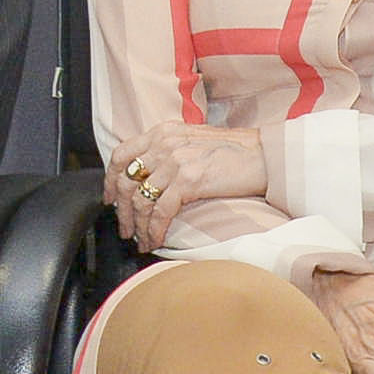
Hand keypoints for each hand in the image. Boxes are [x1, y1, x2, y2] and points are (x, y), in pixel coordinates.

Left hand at [104, 118, 265, 250]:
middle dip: (122, 211)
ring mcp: (175, 161)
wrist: (264, 156)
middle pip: (126, 181)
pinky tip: (155, 240)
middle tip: (125, 230)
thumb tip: (148, 178)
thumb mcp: (192, 141)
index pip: (121, 155)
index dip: (110, 180)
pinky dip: (154, 230)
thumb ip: (168, 151)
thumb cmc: (233, 152)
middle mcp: (164, 143)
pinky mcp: (188, 181)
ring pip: (140, 200)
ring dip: (137, 226)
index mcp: (162, 132)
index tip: (109, 200)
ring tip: (141, 241)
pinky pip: (160, 212)